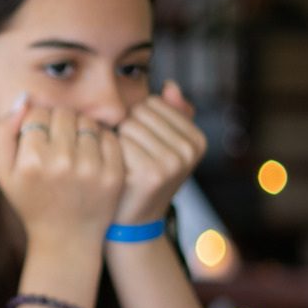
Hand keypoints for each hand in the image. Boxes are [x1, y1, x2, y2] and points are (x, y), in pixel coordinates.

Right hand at [0, 92, 123, 253]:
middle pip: (63, 113)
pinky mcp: (114, 173)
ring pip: (87, 121)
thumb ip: (2, 133)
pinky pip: (109, 136)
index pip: (36, 113)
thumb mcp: (3, 173)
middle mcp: (61, 162)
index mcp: (31, 161)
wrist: (66, 240)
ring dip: (81, 130)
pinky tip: (91, 159)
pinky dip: (101, 142)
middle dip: (59, 124)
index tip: (38, 143)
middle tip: (57, 146)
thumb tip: (23, 99)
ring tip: (74, 151)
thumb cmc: (31, 202)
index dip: (36, 124)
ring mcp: (91, 168)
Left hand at [113, 80, 204, 225]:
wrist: (132, 222)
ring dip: (117, 140)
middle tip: (129, 157)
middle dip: (126, 129)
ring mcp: (174, 162)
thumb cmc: (142, 176)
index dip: (138, 121)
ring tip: (123, 163)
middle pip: (140, 111)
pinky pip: (120, 141)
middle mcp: (191, 150)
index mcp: (197, 139)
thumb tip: (169, 85)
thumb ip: (170, 114)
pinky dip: (111, 153)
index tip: (141, 147)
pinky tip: (116, 171)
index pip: (153, 102)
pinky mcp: (153, 173)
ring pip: (128, 124)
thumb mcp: (162, 145)